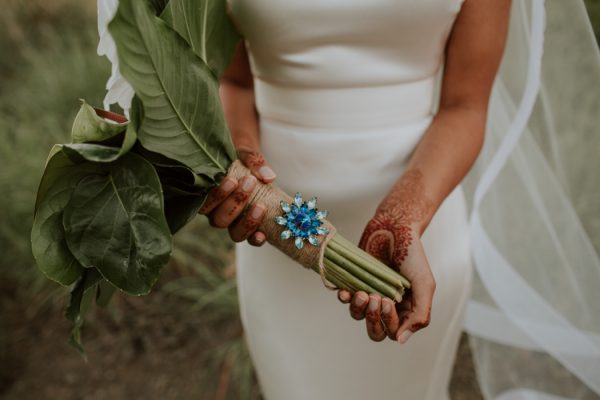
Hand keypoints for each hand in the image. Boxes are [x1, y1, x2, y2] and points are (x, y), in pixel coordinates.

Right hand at [198, 146, 276, 245]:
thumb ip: (253, 161)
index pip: (204, 204)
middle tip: (250, 182)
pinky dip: (256, 239)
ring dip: (247, 222)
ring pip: (234, 233)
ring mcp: (235, 222)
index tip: (233, 179)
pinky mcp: (250, 227)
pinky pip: (250, 240)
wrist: (251, 161)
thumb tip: (268, 177)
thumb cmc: (241, 157)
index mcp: (209, 196)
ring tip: (261, 206)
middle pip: (219, 220)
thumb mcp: (244, 152)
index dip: (217, 196)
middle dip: (235, 203)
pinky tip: (263, 234)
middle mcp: (218, 213)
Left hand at [337, 213, 435, 343]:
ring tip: (363, 292)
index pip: (393, 332)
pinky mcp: (354, 282)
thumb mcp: (424, 284)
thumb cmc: (412, 256)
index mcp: (404, 310)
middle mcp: (386, 306)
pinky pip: (344, 299)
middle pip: (374, 331)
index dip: (388, 323)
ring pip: (358, 316)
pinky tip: (346, 292)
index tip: (389, 301)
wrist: (395, 228)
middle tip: (376, 298)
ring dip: (358, 309)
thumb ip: (419, 315)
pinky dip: (344, 298)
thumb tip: (400, 341)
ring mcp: (369, 294)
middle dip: (373, 320)